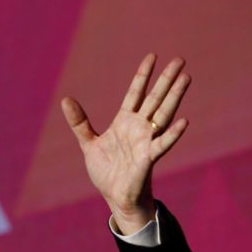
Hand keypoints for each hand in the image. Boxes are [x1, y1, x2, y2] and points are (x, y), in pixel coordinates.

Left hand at [61, 53, 190, 233]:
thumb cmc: (106, 170)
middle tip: (181, 59)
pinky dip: (172, 134)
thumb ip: (79, 122)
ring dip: (175, 97)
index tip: (152, 56)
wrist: (114, 196)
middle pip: (154, 98)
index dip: (143, 75)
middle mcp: (139, 128)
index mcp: (124, 122)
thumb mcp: (88, 143)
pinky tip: (183, 121)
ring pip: (163, 115)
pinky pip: (162, 144)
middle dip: (166, 80)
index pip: (135, 93)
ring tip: (186, 78)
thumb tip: (65, 99)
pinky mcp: (148, 158)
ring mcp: (146, 141)